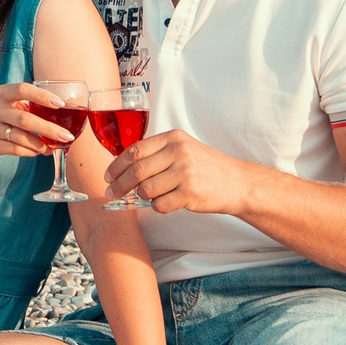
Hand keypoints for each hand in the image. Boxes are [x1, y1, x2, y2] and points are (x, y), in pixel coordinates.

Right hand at [0, 82, 78, 159]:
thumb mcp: (7, 101)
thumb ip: (28, 104)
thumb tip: (62, 115)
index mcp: (1, 94)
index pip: (22, 90)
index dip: (41, 96)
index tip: (60, 103)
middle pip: (25, 119)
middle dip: (49, 129)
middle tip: (67, 135)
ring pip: (20, 137)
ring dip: (41, 144)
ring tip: (55, 146)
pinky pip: (14, 150)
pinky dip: (30, 152)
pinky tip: (40, 151)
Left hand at [106, 128, 256, 216]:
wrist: (237, 183)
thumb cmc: (206, 167)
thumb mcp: (183, 148)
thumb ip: (157, 152)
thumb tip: (122, 166)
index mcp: (173, 138)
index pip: (135, 150)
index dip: (116, 165)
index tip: (108, 176)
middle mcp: (179, 152)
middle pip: (136, 170)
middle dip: (119, 184)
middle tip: (111, 193)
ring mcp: (185, 173)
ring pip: (145, 189)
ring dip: (139, 197)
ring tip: (144, 198)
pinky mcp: (189, 194)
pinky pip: (159, 205)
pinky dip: (156, 207)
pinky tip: (163, 203)